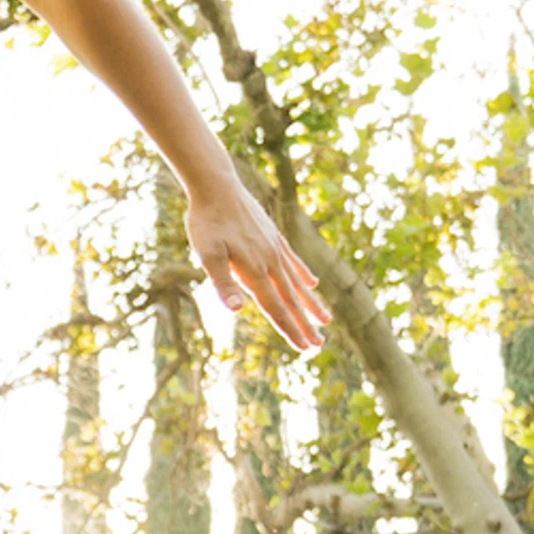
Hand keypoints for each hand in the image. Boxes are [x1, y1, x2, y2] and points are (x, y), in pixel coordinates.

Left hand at [185, 178, 332, 354]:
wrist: (216, 185)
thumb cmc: (207, 222)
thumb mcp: (207, 254)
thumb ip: (223, 283)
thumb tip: (237, 310)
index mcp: (255, 271)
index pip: (276, 308)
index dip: (290, 330)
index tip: (304, 348)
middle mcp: (270, 262)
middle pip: (291, 300)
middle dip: (305, 324)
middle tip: (319, 346)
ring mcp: (274, 248)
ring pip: (297, 283)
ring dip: (310, 304)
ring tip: (326, 320)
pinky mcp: (273, 235)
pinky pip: (293, 261)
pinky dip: (304, 275)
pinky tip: (313, 283)